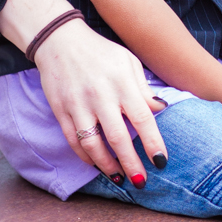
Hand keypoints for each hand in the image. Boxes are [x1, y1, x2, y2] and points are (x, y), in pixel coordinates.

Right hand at [33, 21, 168, 185]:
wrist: (59, 40)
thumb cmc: (101, 52)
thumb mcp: (129, 62)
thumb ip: (144, 89)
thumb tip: (161, 110)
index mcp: (121, 82)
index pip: (142, 118)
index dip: (153, 143)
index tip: (161, 162)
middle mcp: (99, 95)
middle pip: (118, 137)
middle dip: (131, 163)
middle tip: (141, 181)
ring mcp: (77, 104)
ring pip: (92, 144)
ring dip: (106, 165)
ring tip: (119, 177)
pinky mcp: (60, 110)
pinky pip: (73, 140)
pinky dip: (85, 156)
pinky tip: (97, 164)